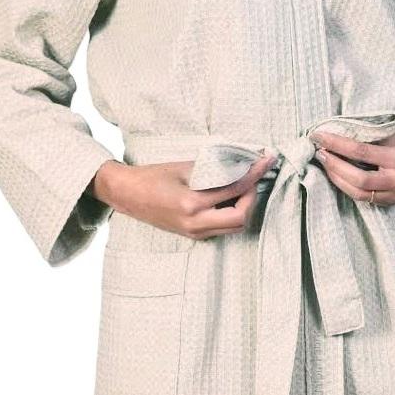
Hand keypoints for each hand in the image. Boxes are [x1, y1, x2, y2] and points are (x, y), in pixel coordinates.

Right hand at [89, 155, 276, 238]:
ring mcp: (194, 233)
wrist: (127, 195)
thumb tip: (241, 163)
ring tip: (241, 186)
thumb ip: (213, 169)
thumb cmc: (153, 176)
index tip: (266, 160)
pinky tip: (229, 197)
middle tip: (251, 179)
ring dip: (244, 207)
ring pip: (234, 227)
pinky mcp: (193, 235)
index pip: (234, 190)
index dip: (254, 174)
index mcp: (191, 204)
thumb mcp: (184, 168)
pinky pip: (222, 228)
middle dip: (251, 197)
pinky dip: (232, 213)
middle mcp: (194, 223)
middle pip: (241, 218)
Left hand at [310, 128, 394, 205]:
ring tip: (327, 164)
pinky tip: (339, 176)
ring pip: (359, 193)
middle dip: (334, 166)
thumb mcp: (394, 134)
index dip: (336, 144)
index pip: (360, 151)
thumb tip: (336, 137)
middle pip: (358, 179)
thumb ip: (368, 139)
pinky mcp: (393, 202)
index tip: (319, 136)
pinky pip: (366, 198)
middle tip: (320, 153)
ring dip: (338, 179)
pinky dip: (349, 187)